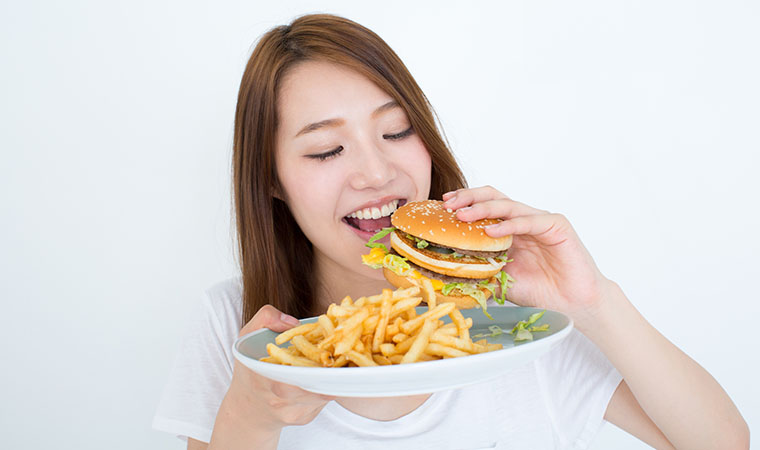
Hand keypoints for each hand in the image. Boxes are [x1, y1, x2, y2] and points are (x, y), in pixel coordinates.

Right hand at [210, 306, 334, 447]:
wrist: (246, 410)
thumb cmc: (248, 370)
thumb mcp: (245, 337)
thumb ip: (266, 319)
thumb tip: (294, 322)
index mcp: (267, 378)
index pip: (300, 370)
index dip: (320, 357)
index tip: (332, 342)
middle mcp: (282, 400)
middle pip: (320, 381)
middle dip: (334, 364)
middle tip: (344, 346)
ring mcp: (296, 412)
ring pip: (327, 390)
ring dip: (336, 373)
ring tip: (340, 355)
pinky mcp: (306, 418)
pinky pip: (324, 398)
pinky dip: (330, 383)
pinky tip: (328, 371)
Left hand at [443, 187, 613, 326]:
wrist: (573, 303)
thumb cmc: (539, 291)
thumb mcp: (500, 280)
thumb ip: (480, 270)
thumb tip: (447, 272)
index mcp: (510, 228)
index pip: (484, 206)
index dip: (464, 203)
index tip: (442, 207)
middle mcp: (524, 220)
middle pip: (494, 198)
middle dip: (469, 198)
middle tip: (449, 205)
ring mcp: (541, 220)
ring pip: (509, 206)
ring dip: (484, 210)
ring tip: (464, 216)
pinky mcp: (557, 226)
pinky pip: (529, 221)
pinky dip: (509, 224)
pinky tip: (491, 232)